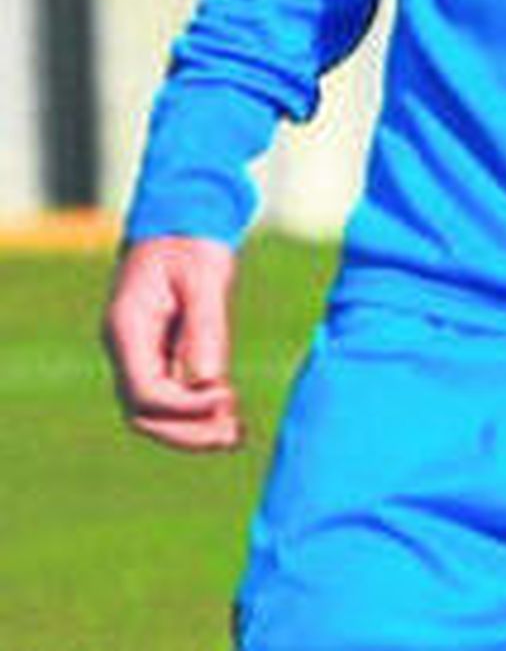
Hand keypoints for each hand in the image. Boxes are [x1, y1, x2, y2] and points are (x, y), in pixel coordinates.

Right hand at [102, 236, 243, 450]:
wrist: (180, 216)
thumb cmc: (191, 239)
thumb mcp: (205, 276)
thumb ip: (205, 328)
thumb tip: (210, 381)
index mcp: (127, 326)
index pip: (144, 391)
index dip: (184, 407)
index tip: (226, 399)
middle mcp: (125, 346)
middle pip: (144, 412)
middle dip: (185, 430)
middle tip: (231, 436)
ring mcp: (138, 351)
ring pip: (154, 409)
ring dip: (191, 427)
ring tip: (234, 434)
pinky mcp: (157, 351)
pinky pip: (169, 392)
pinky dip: (195, 409)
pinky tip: (228, 417)